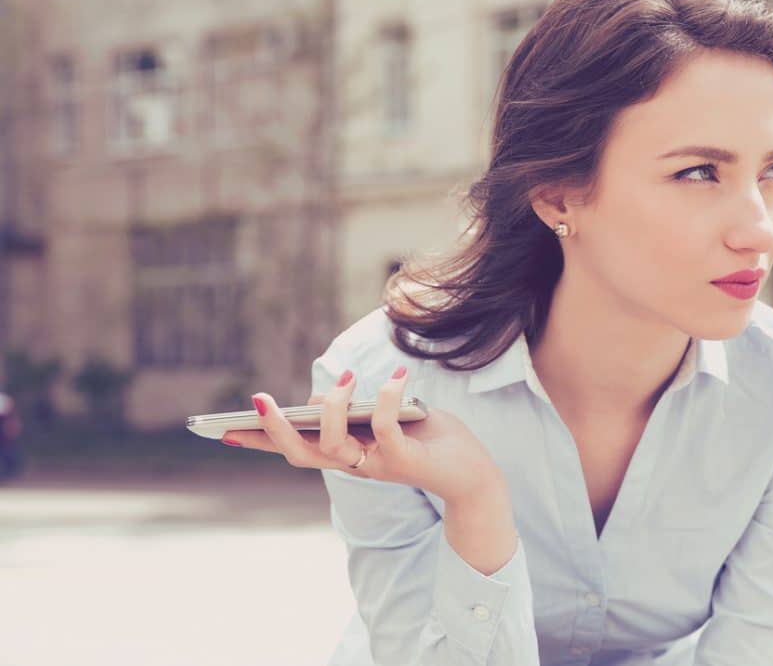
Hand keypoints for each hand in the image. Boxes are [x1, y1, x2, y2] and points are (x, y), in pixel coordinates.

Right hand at [220, 366, 506, 505]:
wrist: (472, 474)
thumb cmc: (427, 439)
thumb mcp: (384, 420)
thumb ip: (352, 412)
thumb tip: (320, 397)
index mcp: (346, 454)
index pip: (295, 450)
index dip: (260, 441)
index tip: (223, 430)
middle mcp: (354, 464)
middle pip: (300, 455)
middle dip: (274, 429)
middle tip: (258, 400)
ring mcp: (377, 465)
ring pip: (333, 445)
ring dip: (330, 407)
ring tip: (344, 376)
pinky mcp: (405, 461)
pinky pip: (384, 427)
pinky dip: (385, 397)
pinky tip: (397, 375)